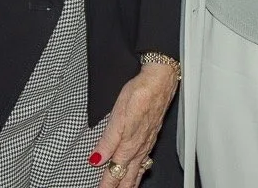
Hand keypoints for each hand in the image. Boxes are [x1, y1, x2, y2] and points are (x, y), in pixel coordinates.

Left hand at [91, 64, 178, 187]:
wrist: (160, 80)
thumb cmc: (140, 94)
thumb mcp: (118, 116)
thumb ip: (108, 140)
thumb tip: (97, 159)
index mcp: (129, 145)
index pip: (115, 172)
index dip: (107, 185)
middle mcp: (140, 147)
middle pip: (128, 176)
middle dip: (119, 187)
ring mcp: (147, 142)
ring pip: (138, 170)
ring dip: (130, 182)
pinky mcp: (152, 135)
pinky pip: (145, 160)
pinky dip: (140, 171)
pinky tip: (140, 169)